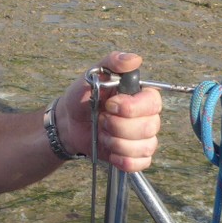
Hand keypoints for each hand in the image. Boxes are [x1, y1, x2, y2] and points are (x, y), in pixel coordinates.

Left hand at [57, 52, 161, 171]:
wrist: (68, 123)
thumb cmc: (81, 97)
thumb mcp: (92, 75)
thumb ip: (112, 63)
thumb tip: (135, 59)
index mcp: (140, 96)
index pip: (153, 103)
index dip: (131, 108)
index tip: (109, 105)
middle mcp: (147, 117)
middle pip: (149, 127)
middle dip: (118, 126)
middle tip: (101, 120)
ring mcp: (143, 138)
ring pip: (145, 147)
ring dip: (117, 143)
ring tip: (103, 135)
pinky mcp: (135, 156)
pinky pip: (141, 163)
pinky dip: (123, 159)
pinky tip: (111, 152)